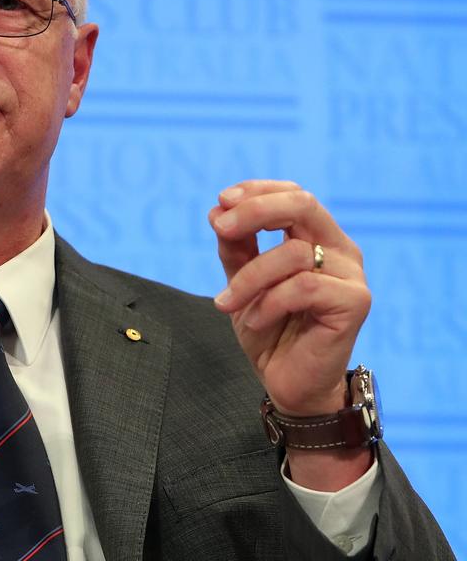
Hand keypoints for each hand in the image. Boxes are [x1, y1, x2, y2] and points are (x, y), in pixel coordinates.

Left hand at [207, 180, 371, 418]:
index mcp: (317, 237)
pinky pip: (303, 287)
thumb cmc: (268, 329)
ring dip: (249, 278)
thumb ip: (235, 246)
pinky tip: (255, 321)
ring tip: (228, 304)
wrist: (287, 383)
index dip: (257, 191)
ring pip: (292, 253)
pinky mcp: (355, 302)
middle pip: (303, 204)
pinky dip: (269, 302)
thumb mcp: (241, 280)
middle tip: (220, 227)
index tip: (221, 201)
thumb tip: (218, 210)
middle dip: (256, 211)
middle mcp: (339, 249)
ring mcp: (351, 275)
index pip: (293, 194)